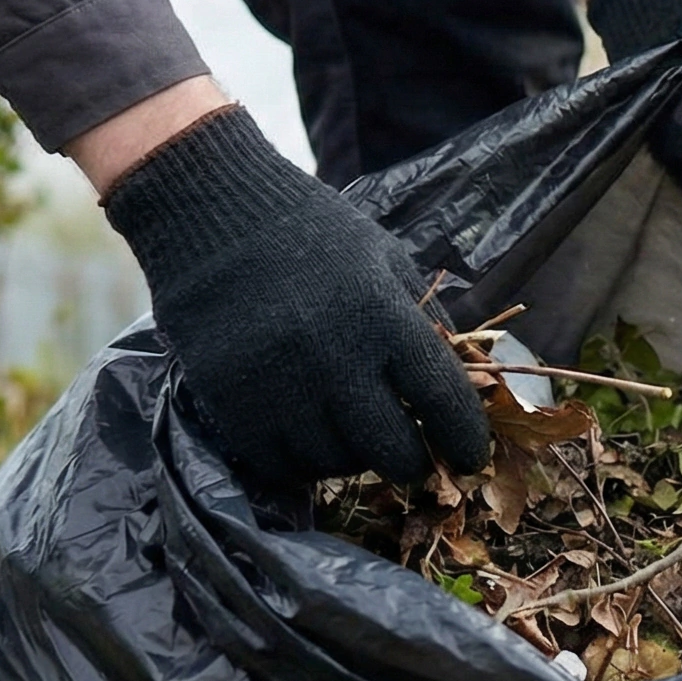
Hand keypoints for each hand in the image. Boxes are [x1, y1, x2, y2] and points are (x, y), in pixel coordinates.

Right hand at [99, 106, 490, 486]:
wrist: (209, 215)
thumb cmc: (311, 232)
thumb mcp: (386, 259)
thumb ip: (425, 321)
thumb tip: (464, 384)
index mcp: (381, 315)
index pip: (442, 399)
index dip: (465, 439)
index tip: (472, 457)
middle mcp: (332, 358)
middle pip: (391, 451)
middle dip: (412, 462)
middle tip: (412, 456)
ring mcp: (277, 386)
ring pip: (336, 464)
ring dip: (355, 458)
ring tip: (353, 432)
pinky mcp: (230, 404)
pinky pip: (281, 465)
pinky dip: (303, 460)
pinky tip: (310, 434)